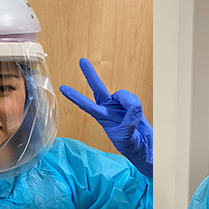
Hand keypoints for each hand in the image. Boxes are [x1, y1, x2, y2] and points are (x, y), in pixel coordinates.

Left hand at [59, 58, 152, 176]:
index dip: (75, 97)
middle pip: (98, 89)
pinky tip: (138, 116)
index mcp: (103, 118)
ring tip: (134, 118)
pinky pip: (134, 99)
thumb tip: (134, 106)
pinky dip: (137, 106)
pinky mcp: (131, 104)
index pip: (86, 106)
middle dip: (90, 75)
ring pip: (124, 94)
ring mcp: (120, 105)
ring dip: (130, 103)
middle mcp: (109, 108)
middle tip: (81, 61)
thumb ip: (129, 121)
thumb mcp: (127, 137)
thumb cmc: (131, 146)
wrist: (145, 147)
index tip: (62, 88)